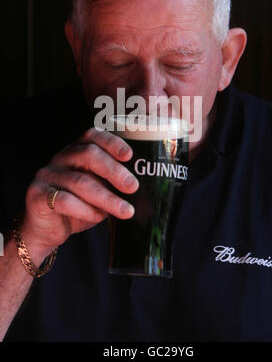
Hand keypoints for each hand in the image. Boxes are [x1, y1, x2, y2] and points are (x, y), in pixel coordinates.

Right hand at [21, 128, 138, 252]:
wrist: (46, 229)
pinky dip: (85, 209)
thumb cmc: (77, 207)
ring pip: (80, 182)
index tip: (129, 156)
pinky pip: (64, 200)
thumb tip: (141, 187)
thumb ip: (113, 184)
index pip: (92, 135)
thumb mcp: (98, 191)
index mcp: (76, 150)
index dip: (112, 142)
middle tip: (133, 187)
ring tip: (126, 211)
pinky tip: (98, 217)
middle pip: (89, 154)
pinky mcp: (37, 194)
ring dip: (107, 198)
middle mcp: (60, 158)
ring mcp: (47, 175)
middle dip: (114, 171)